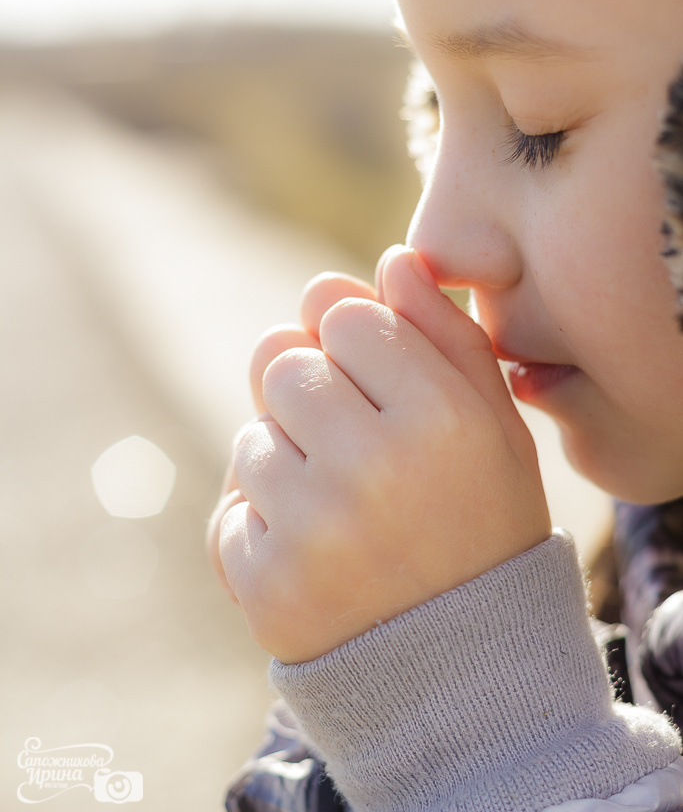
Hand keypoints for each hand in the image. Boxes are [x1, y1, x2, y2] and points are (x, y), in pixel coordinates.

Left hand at [207, 245, 550, 663]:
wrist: (466, 669)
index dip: (352, 342)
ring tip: (343, 511)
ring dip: (286, 462)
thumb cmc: (483, 524)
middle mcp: (374, 467)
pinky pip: (229, 511)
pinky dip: (263, 528)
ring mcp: (313, 529)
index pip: (338, 311)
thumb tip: (390, 260)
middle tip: (354, 446)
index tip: (377, 383)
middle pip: (279, 360)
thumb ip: (446, 335)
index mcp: (441, 417)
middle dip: (310, 392)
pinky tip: (318, 558)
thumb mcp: (495, 426)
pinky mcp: (265, 585)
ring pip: (250, 436)